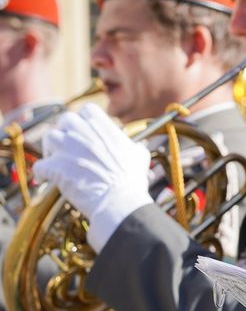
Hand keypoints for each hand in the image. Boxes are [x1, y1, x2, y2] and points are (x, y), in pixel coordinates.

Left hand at [34, 103, 152, 251]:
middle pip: (66, 120)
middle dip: (66, 131)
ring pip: (49, 137)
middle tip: (70, 145)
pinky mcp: (55, 166)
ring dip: (51, 148)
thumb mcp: (140, 157)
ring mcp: (67, 148)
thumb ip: (136, 147)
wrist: (120, 200)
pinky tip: (47, 179)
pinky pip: (40, 165)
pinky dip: (42, 172)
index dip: (85, 120)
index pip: (88, 110)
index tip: (87, 132)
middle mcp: (82, 132)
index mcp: (103, 127)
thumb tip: (139, 146)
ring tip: (57, 160)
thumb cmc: (132, 180)